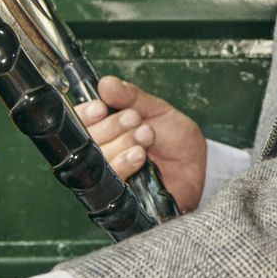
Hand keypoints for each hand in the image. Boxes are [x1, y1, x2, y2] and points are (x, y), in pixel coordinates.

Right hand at [75, 75, 206, 208]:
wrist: (198, 166)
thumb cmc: (175, 137)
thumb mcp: (155, 109)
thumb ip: (131, 97)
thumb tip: (106, 83)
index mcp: (104, 129)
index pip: (78, 122)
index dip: (86, 115)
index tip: (101, 108)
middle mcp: (102, 152)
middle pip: (86, 142)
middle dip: (111, 126)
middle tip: (134, 119)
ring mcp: (110, 175)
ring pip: (97, 161)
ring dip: (121, 143)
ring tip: (145, 135)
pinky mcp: (120, 194)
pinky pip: (111, 183)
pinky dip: (124, 164)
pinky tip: (139, 155)